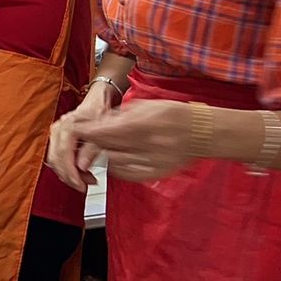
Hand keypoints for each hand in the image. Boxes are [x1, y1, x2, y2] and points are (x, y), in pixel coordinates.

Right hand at [46, 82, 115, 190]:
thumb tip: (81, 167)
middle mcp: (58, 129)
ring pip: (53, 159)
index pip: (63, 155)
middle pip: (55, 160)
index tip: (81, 185)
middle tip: (83, 185)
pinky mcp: (56, 137)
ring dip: (67, 173)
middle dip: (69, 176)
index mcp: (67, 127)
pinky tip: (78, 170)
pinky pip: (55, 156)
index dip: (71, 173)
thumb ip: (90, 150)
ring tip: (85, 178)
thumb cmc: (100, 111)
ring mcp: (55, 132)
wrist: (97, 99)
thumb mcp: (101, 132)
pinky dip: (65, 166)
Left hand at [74, 99, 196, 183]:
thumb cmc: (175, 115)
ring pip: (115, 161)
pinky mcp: (157, 172)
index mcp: (145, 124)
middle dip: (94, 143)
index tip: (78, 129)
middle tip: (88, 138)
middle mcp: (148, 145)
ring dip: (105, 153)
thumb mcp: (145, 106)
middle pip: (109, 147)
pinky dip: (117, 166)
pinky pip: (127, 173)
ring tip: (106, 145)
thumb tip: (99, 122)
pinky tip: (117, 158)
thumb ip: (121, 116)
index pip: (107, 132)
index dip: (89, 132)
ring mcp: (153, 161)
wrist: (202, 132)